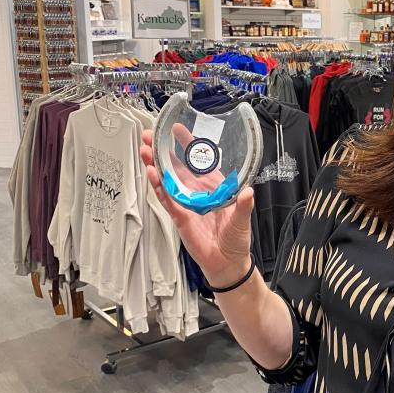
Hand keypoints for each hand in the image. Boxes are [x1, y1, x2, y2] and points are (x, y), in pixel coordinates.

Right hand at [140, 128, 253, 286]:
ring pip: (167, 181)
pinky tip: (152, 174)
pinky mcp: (180, 217)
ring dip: (156, 166)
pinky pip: (168, 200)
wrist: (227, 263)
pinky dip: (160, 188)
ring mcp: (186, 204)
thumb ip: (243, 205)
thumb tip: (248, 192)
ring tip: (145, 151)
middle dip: (162, 151)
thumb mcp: (241, 220)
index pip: (198, 161)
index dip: (188, 145)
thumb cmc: (235, 240)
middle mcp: (197, 193)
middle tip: (149, 136)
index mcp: (214, 187)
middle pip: (176, 167)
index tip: (177, 129)